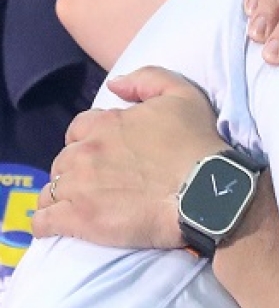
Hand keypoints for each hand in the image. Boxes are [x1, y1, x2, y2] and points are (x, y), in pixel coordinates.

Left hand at [34, 67, 223, 249]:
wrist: (206, 192)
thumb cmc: (198, 144)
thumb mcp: (184, 94)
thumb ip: (147, 79)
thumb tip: (114, 85)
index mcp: (105, 123)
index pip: (78, 130)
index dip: (88, 141)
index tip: (103, 154)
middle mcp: (85, 152)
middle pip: (63, 162)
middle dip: (75, 171)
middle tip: (97, 184)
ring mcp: (79, 187)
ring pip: (51, 191)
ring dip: (61, 197)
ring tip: (79, 208)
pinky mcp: (79, 219)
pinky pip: (44, 221)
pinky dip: (45, 224)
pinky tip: (52, 228)